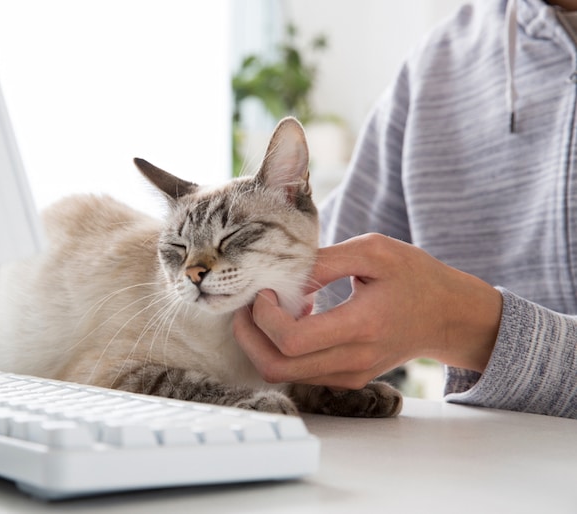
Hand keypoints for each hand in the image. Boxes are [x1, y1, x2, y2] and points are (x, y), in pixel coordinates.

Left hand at [232, 233, 502, 389]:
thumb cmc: (414, 277)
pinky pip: (298, 374)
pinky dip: (282, 350)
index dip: (264, 316)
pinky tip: (297, 320)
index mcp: (362, 326)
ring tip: (276, 308)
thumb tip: (281, 278)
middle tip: (250, 303)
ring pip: (282, 374)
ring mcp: (350, 376)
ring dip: (263, 342)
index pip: (292, 340)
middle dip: (249, 335)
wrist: (449, 315)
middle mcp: (354, 360)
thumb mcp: (373, 251)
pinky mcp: (346, 381)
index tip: (265, 289)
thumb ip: (324, 262)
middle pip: (277, 367)